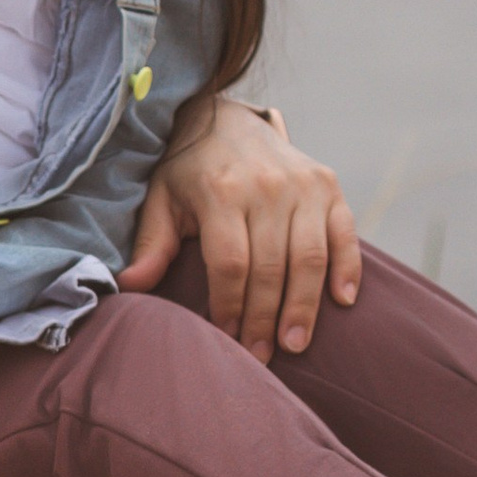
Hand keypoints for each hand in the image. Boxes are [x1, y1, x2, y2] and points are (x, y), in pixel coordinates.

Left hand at [118, 99, 359, 363]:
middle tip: (261, 357)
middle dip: (265, 319)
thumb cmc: (188, 170)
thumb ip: (151, 244)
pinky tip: (342, 302)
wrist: (225, 118)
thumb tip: (128, 286)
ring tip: (295, 345)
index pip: (230, 264)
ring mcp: (303, 184)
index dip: (230, 307)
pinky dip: (348, 268)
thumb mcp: (161, 199)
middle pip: (271, 268)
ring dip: (304, 307)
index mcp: (222, 191)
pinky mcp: (329, 185)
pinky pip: (345, 233)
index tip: (226, 339)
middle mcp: (267, 186)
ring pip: (310, 258)